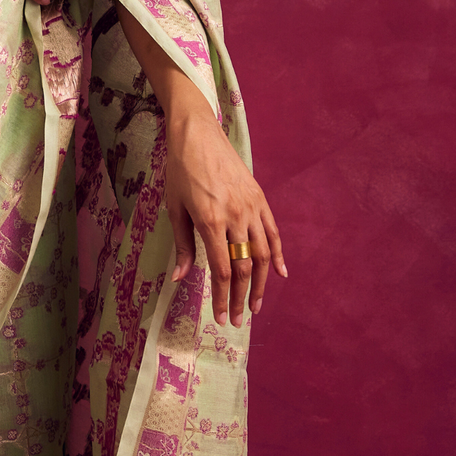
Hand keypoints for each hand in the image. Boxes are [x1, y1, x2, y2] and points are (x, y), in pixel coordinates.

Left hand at [156, 63, 286, 324]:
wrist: (198, 135)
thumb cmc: (180, 172)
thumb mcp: (174, 208)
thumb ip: (183, 245)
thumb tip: (181, 278)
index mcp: (211, 221)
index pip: (222, 269)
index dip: (222, 297)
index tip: (220, 316)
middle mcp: (236, 217)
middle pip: (244, 267)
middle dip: (241, 297)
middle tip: (237, 320)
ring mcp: (252, 208)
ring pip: (262, 254)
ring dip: (260, 283)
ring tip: (255, 305)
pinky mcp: (260, 199)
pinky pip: (273, 232)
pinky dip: (278, 255)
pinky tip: (280, 274)